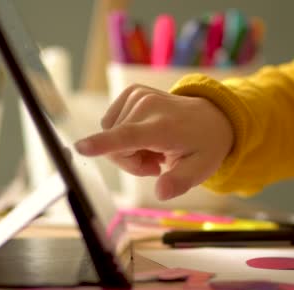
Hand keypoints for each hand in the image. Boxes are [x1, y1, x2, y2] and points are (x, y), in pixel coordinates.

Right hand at [75, 85, 233, 200]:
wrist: (212, 117)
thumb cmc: (204, 146)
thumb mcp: (200, 170)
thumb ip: (179, 182)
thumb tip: (161, 192)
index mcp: (163, 127)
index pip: (128, 136)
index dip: (103, 144)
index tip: (81, 147)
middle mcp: (147, 106)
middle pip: (116, 149)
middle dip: (131, 163)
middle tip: (158, 163)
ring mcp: (138, 96)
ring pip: (111, 137)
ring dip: (129, 150)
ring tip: (155, 148)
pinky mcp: (131, 93)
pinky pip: (111, 125)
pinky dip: (125, 136)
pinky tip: (147, 136)